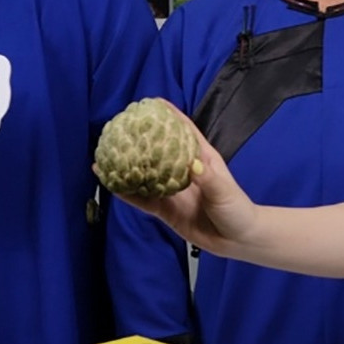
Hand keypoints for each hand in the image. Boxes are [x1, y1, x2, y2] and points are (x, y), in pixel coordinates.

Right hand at [100, 105, 258, 255]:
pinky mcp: (166, 210)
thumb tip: (192, 165)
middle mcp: (184, 172)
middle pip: (159, 151)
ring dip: (128, 167)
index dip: (170, 116)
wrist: (237, 241)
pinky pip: (143, 200)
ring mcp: (173, 191)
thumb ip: (209, 180)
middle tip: (121, 128)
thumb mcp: (225, 192)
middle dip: (142, 139)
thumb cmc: (237, 211)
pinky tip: (112, 186)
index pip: (184, 132)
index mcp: (201, 160)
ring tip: (106, 156)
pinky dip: (128, 194)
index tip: (153, 102)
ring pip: (146, 175)